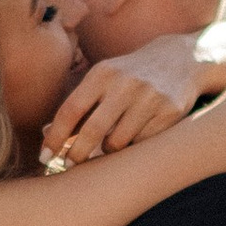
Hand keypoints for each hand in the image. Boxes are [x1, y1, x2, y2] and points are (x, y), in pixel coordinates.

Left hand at [40, 57, 189, 165]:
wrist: (181, 60)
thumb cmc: (130, 75)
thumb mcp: (103, 79)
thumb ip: (78, 104)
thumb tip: (46, 135)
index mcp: (102, 73)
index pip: (71, 110)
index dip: (54, 137)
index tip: (44, 157)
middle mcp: (125, 84)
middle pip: (92, 131)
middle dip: (75, 154)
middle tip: (67, 165)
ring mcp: (149, 98)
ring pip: (117, 143)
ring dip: (107, 150)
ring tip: (109, 142)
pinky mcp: (169, 112)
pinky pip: (140, 144)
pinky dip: (131, 146)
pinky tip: (134, 135)